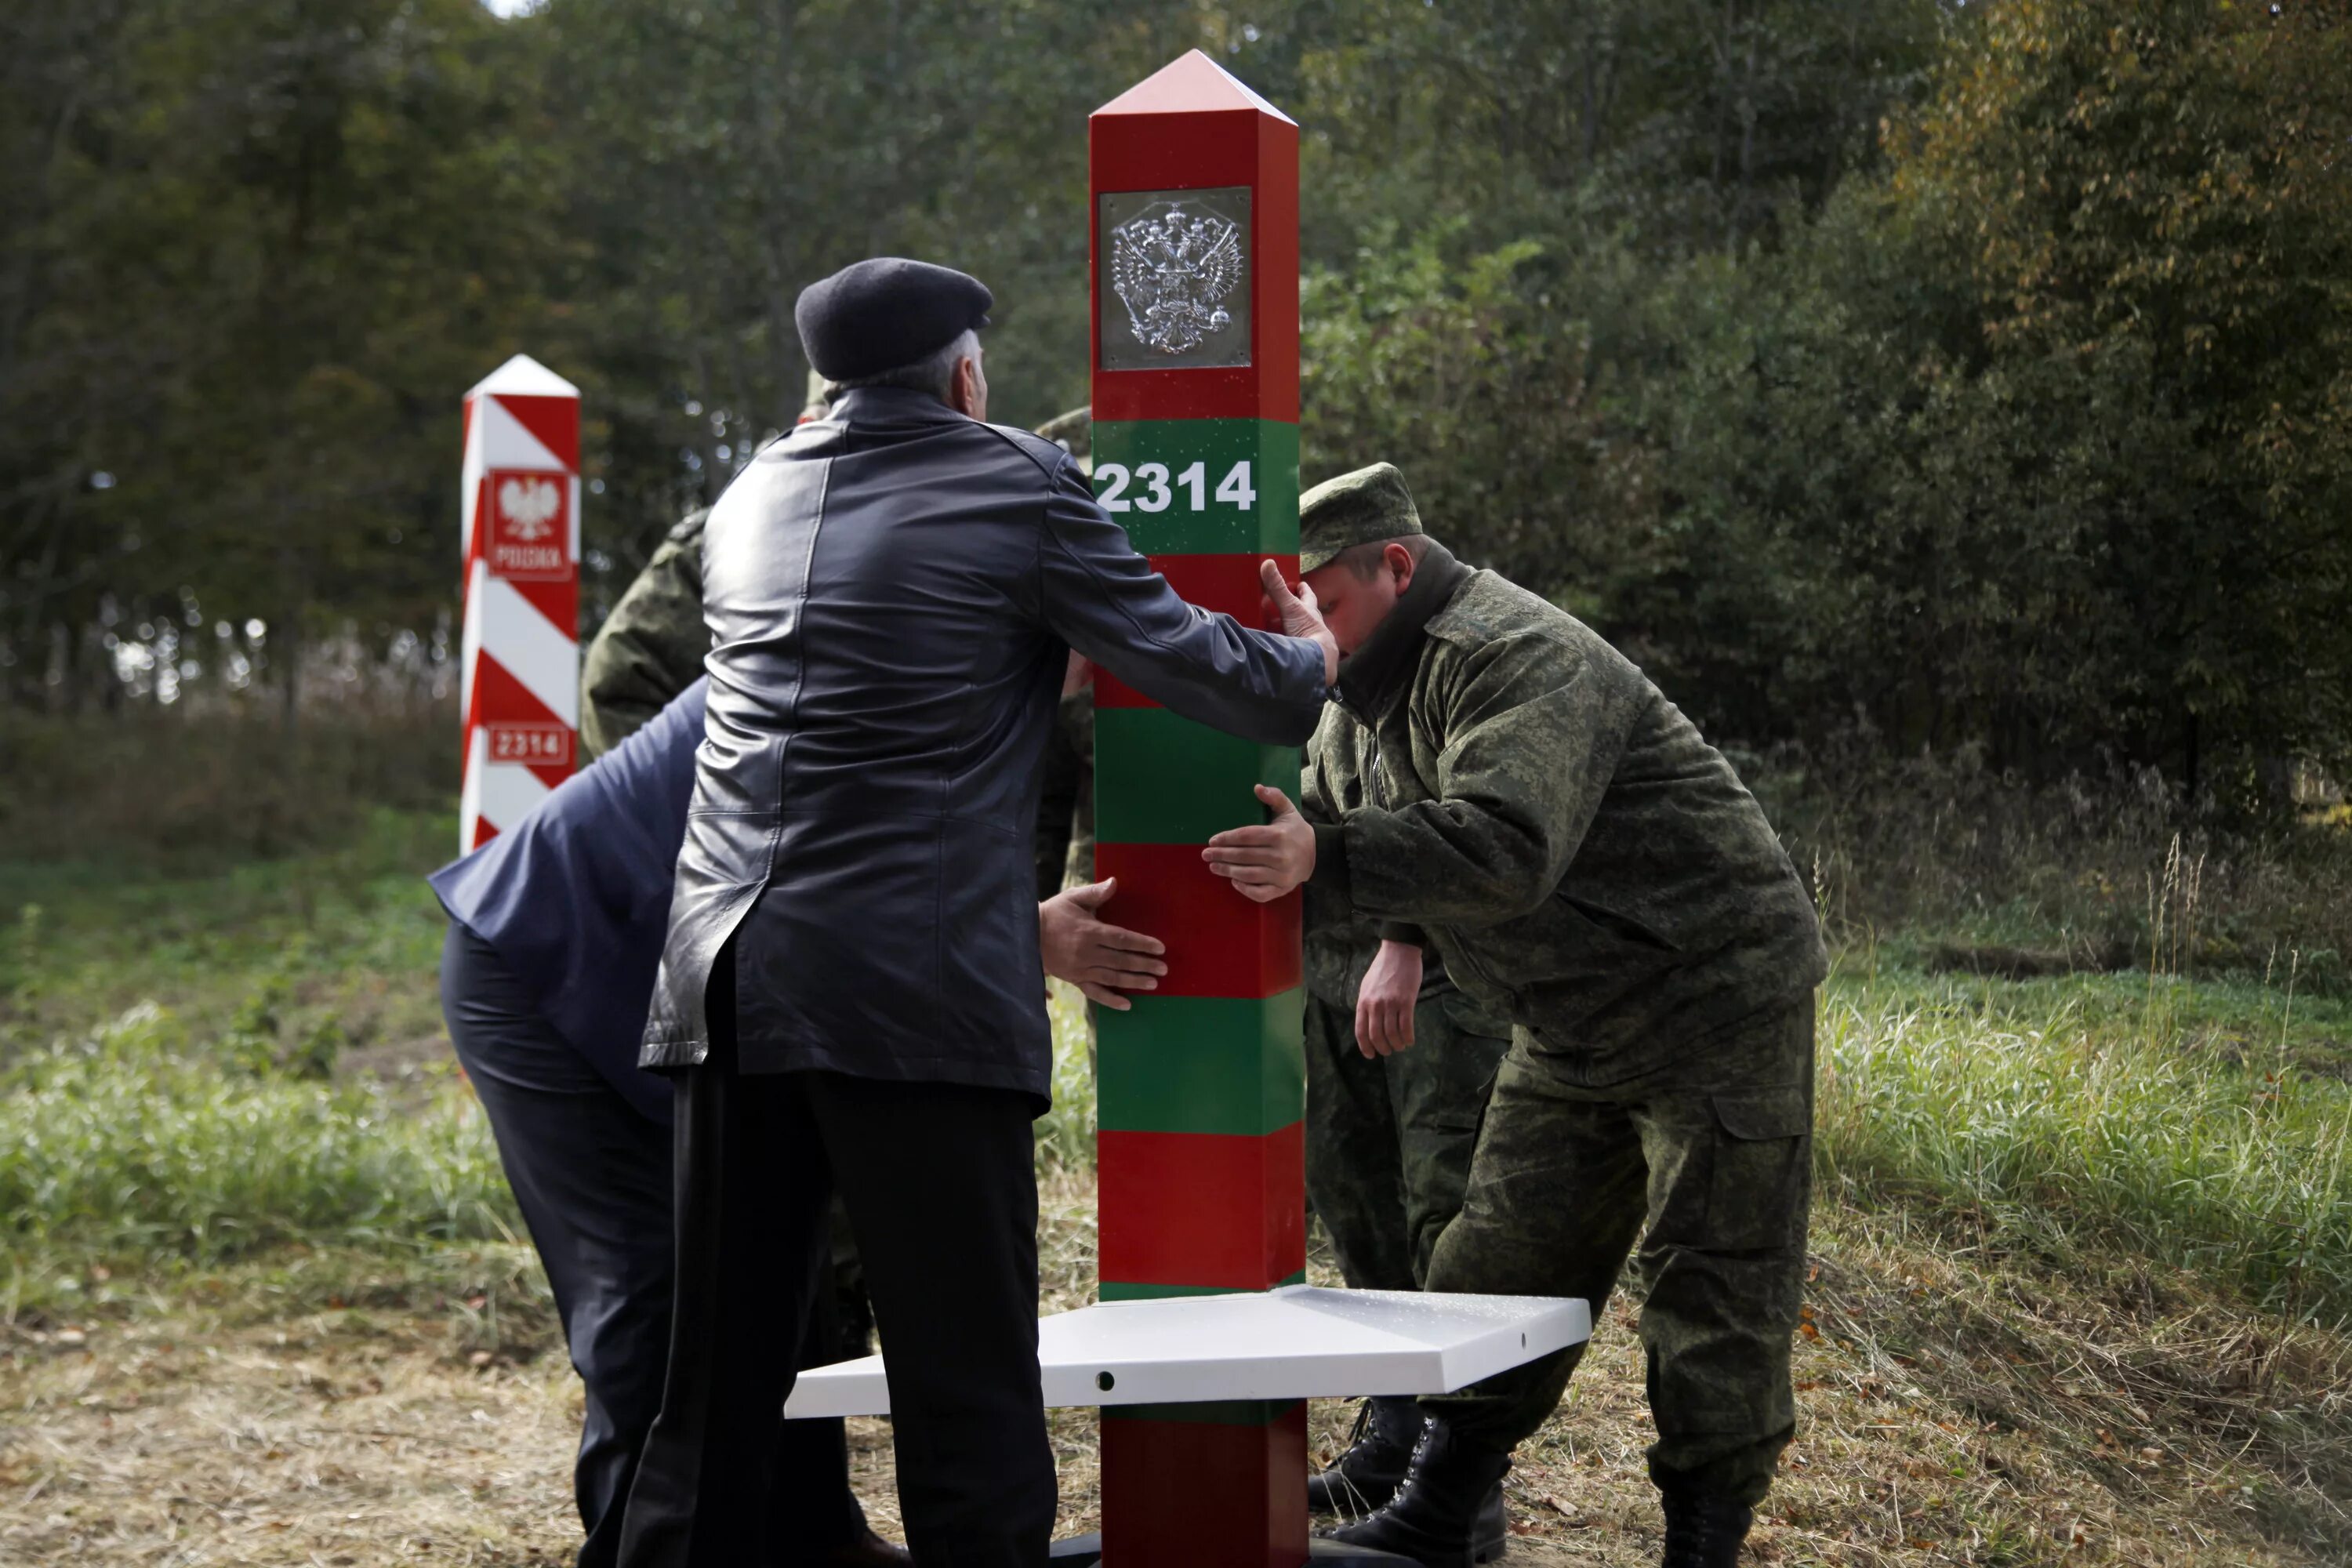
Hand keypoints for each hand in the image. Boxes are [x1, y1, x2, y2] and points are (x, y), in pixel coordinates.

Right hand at [1038, 878, 1166, 1010]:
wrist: (1027, 935)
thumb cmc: (1054, 913)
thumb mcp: (1072, 898)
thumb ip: (1095, 893)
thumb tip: (1114, 882)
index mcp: (1089, 931)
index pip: (1122, 938)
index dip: (1142, 944)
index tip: (1160, 948)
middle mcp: (1086, 952)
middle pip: (1121, 960)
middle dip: (1144, 965)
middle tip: (1163, 969)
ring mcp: (1080, 969)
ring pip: (1112, 978)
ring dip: (1134, 982)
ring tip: (1153, 984)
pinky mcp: (1074, 980)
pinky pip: (1095, 993)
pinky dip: (1111, 1000)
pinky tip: (1127, 1004)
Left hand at [1202, 785, 1315, 903]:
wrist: (1316, 855)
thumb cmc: (1296, 831)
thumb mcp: (1288, 811)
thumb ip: (1275, 797)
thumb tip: (1257, 787)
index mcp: (1279, 835)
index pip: (1248, 836)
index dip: (1228, 838)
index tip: (1212, 840)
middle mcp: (1281, 856)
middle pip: (1245, 856)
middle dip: (1222, 855)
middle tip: (1205, 854)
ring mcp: (1282, 875)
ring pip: (1249, 875)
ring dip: (1228, 871)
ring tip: (1213, 866)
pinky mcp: (1282, 889)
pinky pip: (1260, 893)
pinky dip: (1245, 889)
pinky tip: (1233, 881)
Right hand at [1261, 559, 1338, 686]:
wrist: (1315, 661)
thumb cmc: (1307, 631)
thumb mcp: (1290, 607)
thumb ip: (1278, 588)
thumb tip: (1268, 562)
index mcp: (1310, 612)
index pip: (1308, 597)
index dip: (1303, 590)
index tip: (1300, 584)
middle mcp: (1310, 626)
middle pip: (1302, 614)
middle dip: (1294, 610)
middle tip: (1281, 604)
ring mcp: (1305, 641)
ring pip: (1296, 631)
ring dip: (1285, 628)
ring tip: (1270, 624)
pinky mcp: (1299, 654)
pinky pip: (1289, 645)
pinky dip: (1280, 643)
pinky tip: (1272, 644)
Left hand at [1355, 939, 1421, 1057]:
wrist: (1399, 951)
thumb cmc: (1383, 968)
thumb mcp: (1367, 986)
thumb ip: (1366, 1004)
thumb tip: (1367, 1023)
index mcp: (1363, 1002)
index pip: (1361, 1031)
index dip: (1365, 1047)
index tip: (1371, 1055)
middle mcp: (1375, 1005)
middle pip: (1377, 1036)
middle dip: (1383, 1048)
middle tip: (1388, 1051)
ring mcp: (1391, 1003)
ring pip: (1392, 1033)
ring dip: (1397, 1044)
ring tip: (1400, 1046)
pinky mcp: (1406, 1001)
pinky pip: (1406, 1026)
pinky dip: (1408, 1037)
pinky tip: (1410, 1040)